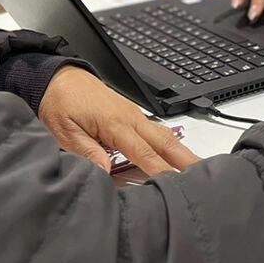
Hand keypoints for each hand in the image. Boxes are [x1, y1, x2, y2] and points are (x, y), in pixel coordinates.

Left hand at [37, 65, 197, 173]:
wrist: (58, 77)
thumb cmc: (59, 102)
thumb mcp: (62, 131)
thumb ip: (85, 151)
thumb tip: (104, 171)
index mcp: (115, 123)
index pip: (144, 153)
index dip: (160, 171)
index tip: (174, 185)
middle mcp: (131, 118)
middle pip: (166, 142)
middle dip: (186, 159)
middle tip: (205, 175)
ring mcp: (134, 115)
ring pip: (165, 135)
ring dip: (183, 151)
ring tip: (199, 167)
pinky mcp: (132, 114)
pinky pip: (156, 131)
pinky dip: (171, 143)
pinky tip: (177, 154)